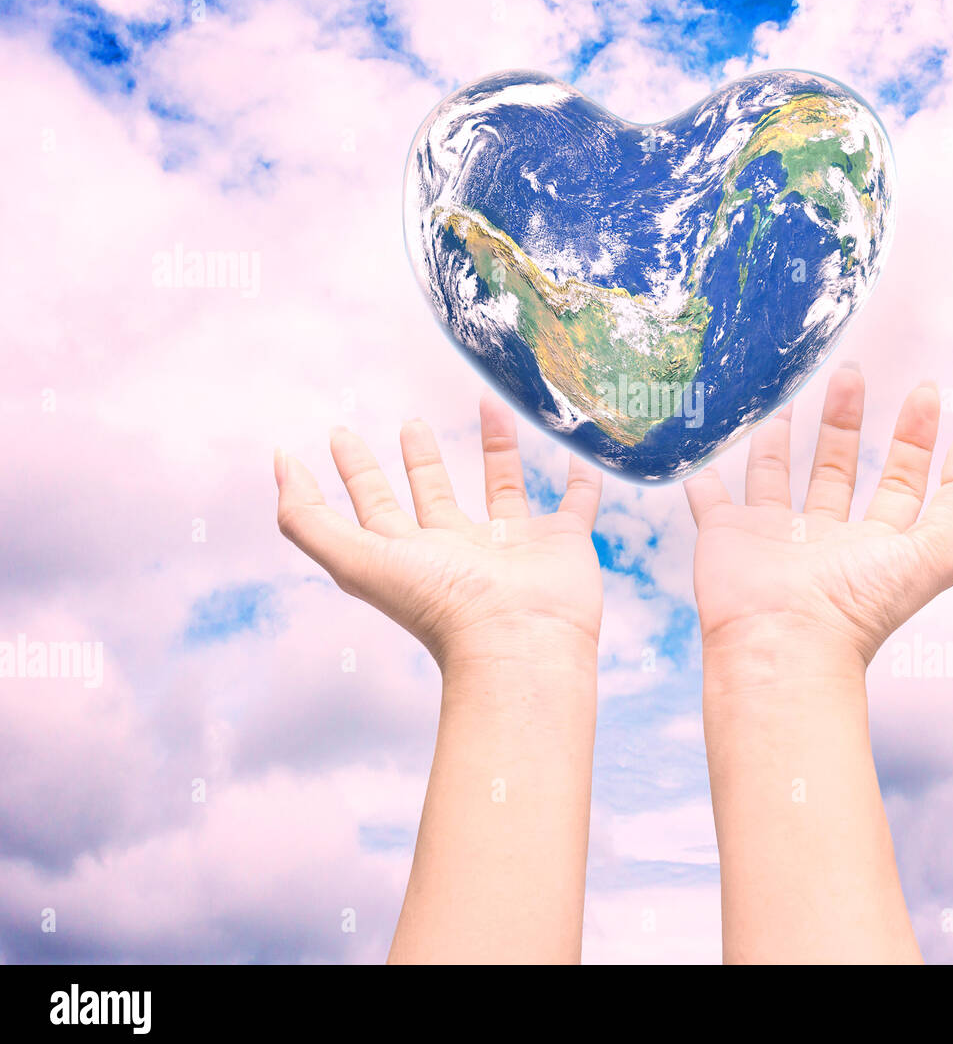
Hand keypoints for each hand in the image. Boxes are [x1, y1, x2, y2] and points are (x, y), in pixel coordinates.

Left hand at [274, 394, 602, 672]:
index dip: (355, 471)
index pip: (375, 505)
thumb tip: (279, 462)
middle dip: (419, 459)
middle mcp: (460, 550)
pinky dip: (581, 479)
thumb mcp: (355, 559)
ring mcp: (514, 547)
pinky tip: (578, 451)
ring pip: (503, 488)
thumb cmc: (438, 604)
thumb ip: (307, 517)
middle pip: (433, 495)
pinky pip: (576, 503)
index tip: (340, 434)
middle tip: (408, 421)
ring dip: (495, 448)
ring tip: (486, 403)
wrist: (519, 640)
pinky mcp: (563, 543)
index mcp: (411, 554)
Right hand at [685, 365, 952, 686]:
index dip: (915, 437)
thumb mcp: (938, 550)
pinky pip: (711, 500)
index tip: (924, 390)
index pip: (901, 479)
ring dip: (779, 440)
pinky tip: (704, 455)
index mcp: (875, 544)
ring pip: (775, 477)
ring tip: (786, 397)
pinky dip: (705, 481)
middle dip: (846, 422)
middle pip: (837, 468)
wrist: (782, 644)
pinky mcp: (724, 536)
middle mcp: (824, 539)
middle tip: (851, 374)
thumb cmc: (860, 605)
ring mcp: (772, 537)